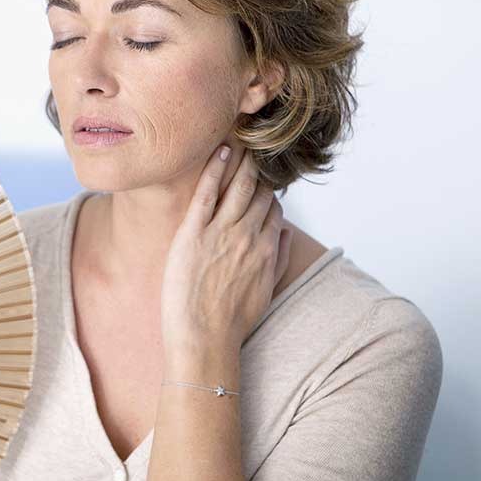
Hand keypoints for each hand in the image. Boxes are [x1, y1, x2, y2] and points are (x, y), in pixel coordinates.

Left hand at [159, 141, 292, 362]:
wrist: (204, 340)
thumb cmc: (233, 322)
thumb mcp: (266, 290)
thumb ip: (279, 259)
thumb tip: (285, 234)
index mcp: (267, 249)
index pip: (274, 209)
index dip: (269, 192)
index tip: (262, 179)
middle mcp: (249, 236)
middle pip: (259, 191)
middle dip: (259, 168)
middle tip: (255, 147)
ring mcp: (222, 232)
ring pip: (239, 185)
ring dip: (242, 160)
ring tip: (241, 141)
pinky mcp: (195, 233)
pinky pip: (208, 192)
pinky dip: (215, 167)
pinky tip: (220, 150)